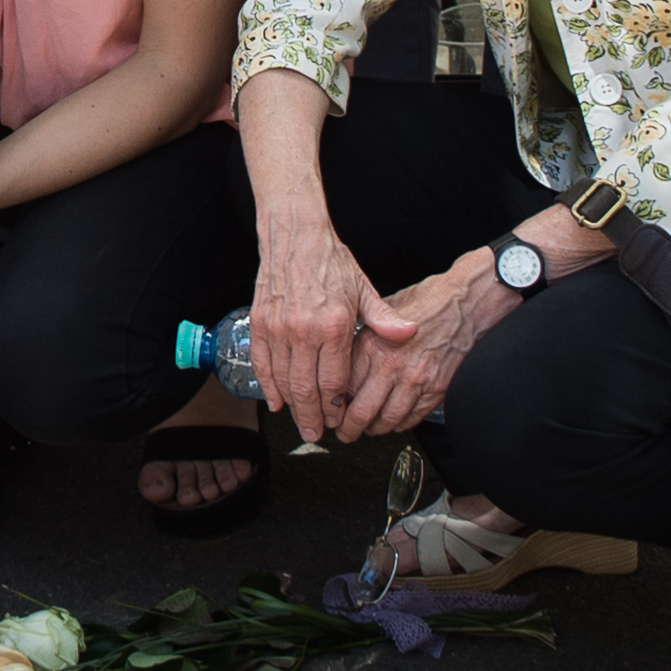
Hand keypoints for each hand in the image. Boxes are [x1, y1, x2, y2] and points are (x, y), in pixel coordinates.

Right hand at [248, 193, 402, 445]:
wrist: (295, 235)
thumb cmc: (331, 262)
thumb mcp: (363, 288)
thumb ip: (384, 318)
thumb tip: (409, 334)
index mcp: (335, 325)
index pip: (334, 382)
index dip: (336, 408)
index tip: (338, 421)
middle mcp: (304, 330)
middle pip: (306, 389)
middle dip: (312, 417)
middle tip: (316, 434)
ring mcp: (279, 328)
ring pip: (283, 381)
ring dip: (291, 407)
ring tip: (300, 422)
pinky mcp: (261, 324)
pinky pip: (262, 364)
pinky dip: (267, 386)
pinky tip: (275, 401)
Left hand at [330, 253, 528, 440]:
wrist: (465, 303)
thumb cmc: (425, 302)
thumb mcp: (382, 311)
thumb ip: (363, 337)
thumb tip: (341, 360)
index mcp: (373, 344)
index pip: (344, 386)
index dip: (334, 404)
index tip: (330, 410)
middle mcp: (392, 365)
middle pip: (361, 411)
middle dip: (349, 428)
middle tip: (344, 432)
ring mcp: (416, 380)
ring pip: (387, 420)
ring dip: (374, 430)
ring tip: (368, 429)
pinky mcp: (436, 389)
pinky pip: (412, 418)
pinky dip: (399, 424)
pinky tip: (393, 420)